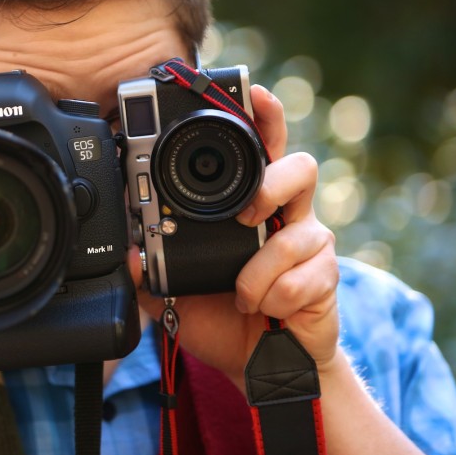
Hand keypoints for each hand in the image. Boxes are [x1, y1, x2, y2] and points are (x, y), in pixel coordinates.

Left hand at [128, 85, 339, 386]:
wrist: (257, 363)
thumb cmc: (220, 312)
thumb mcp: (174, 288)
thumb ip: (150, 268)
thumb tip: (128, 254)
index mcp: (251, 203)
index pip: (261, 149)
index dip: (264, 117)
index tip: (253, 91)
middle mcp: (286, 214)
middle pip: (300, 168)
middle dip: (273, 185)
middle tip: (247, 214)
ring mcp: (311, 245)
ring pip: (300, 233)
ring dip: (260, 269)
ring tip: (242, 291)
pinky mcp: (326, 277)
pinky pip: (300, 279)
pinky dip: (271, 298)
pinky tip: (263, 308)